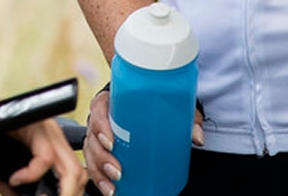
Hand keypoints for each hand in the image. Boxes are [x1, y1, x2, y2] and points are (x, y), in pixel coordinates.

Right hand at [0, 118, 86, 195]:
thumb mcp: (5, 168)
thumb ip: (17, 187)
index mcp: (53, 146)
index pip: (74, 174)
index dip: (71, 194)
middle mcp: (55, 137)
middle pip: (78, 173)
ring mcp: (48, 130)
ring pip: (70, 167)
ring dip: (61, 191)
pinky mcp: (36, 126)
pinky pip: (45, 157)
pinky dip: (30, 174)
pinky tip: (15, 180)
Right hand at [82, 85, 203, 195]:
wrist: (142, 101)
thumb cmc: (149, 101)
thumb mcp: (167, 104)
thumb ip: (184, 117)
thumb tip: (197, 137)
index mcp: (110, 101)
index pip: (98, 110)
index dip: (100, 127)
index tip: (111, 142)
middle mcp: (100, 119)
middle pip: (93, 138)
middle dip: (102, 158)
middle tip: (118, 171)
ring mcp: (98, 136)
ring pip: (91, 155)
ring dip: (99, 173)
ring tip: (113, 187)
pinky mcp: (101, 150)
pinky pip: (94, 165)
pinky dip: (99, 179)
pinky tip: (109, 190)